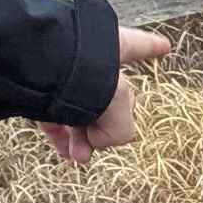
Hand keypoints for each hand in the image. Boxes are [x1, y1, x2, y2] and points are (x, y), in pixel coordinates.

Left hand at [40, 27, 172, 162]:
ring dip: (82, 139)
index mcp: (115, 49)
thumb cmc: (86, 76)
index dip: (151, 47)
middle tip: (101, 144)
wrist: (40, 68)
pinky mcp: (39, 88)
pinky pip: (53, 115)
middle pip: (107, 96)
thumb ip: (120, 129)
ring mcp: (63, 72)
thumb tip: (98, 139)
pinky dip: (60, 136)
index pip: (140, 46)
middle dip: (106, 127)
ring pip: (78, 110)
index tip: (163, 46)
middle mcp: (90, 57)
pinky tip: (64, 154)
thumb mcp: (120, 107)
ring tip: (79, 157)